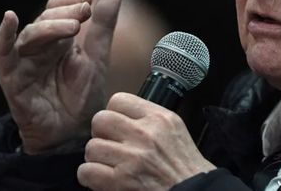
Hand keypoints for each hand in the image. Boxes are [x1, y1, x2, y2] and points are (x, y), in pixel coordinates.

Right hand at [0, 0, 120, 153]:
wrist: (73, 133)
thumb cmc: (82, 97)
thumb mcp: (98, 58)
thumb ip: (103, 28)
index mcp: (59, 40)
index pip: (59, 10)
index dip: (71, 1)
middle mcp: (40, 47)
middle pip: (45, 20)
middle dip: (66, 13)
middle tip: (85, 11)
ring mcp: (25, 61)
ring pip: (31, 34)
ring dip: (50, 26)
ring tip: (74, 25)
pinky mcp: (12, 78)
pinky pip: (3, 54)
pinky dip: (4, 36)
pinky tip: (9, 19)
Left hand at [77, 92, 215, 190]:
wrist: (193, 190)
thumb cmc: (184, 165)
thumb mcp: (174, 129)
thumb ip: (149, 118)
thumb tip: (122, 115)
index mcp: (158, 118)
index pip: (118, 100)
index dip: (113, 113)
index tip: (117, 125)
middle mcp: (144, 134)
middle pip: (100, 120)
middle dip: (101, 133)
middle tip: (109, 144)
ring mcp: (131, 157)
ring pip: (91, 147)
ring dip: (97, 157)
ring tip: (109, 163)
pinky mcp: (121, 181)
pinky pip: (86, 171)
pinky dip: (90, 176)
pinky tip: (103, 178)